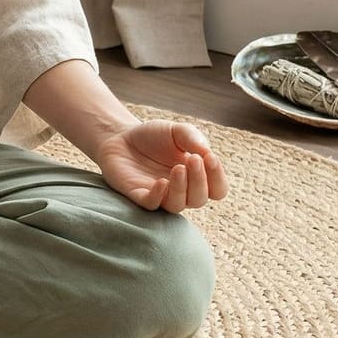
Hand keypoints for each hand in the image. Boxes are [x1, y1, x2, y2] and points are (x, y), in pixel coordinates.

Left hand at [94, 120, 227, 212]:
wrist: (120, 136)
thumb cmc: (153, 137)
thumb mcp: (176, 131)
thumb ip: (193, 138)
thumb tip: (208, 153)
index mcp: (196, 177)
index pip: (217, 189)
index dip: (217, 177)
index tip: (210, 157)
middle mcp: (181, 191)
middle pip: (199, 199)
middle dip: (200, 180)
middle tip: (193, 159)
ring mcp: (160, 195)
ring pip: (178, 205)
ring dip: (181, 189)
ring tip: (178, 168)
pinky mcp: (138, 195)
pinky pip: (151, 205)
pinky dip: (158, 196)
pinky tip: (161, 181)